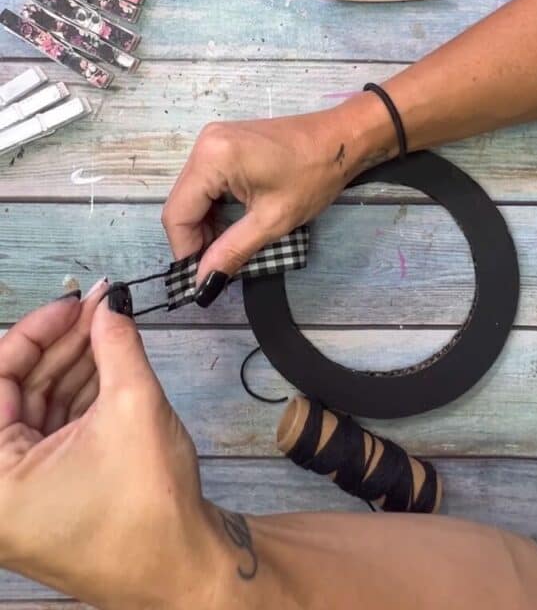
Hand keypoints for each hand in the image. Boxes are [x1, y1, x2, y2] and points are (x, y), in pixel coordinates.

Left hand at [0, 286, 221, 609]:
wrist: (184, 569)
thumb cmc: (149, 507)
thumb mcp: (133, 406)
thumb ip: (116, 345)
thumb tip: (109, 305)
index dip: (36, 330)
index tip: (75, 302)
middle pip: (17, 390)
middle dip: (62, 344)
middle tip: (101, 307)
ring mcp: (21, 490)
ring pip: (38, 405)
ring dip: (75, 363)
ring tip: (110, 325)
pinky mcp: (48, 491)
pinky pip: (54, 427)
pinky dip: (80, 393)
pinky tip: (109, 359)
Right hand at [162, 93, 395, 302]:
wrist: (342, 139)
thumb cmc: (314, 176)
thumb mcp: (273, 220)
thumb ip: (232, 251)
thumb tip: (203, 282)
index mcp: (212, 158)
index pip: (177, 214)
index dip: (185, 250)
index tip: (202, 277)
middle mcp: (204, 144)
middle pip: (181, 203)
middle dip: (194, 238)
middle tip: (216, 265)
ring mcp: (213, 140)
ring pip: (191, 194)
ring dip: (203, 224)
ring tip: (225, 248)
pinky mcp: (223, 142)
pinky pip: (205, 181)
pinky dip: (212, 206)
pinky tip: (229, 224)